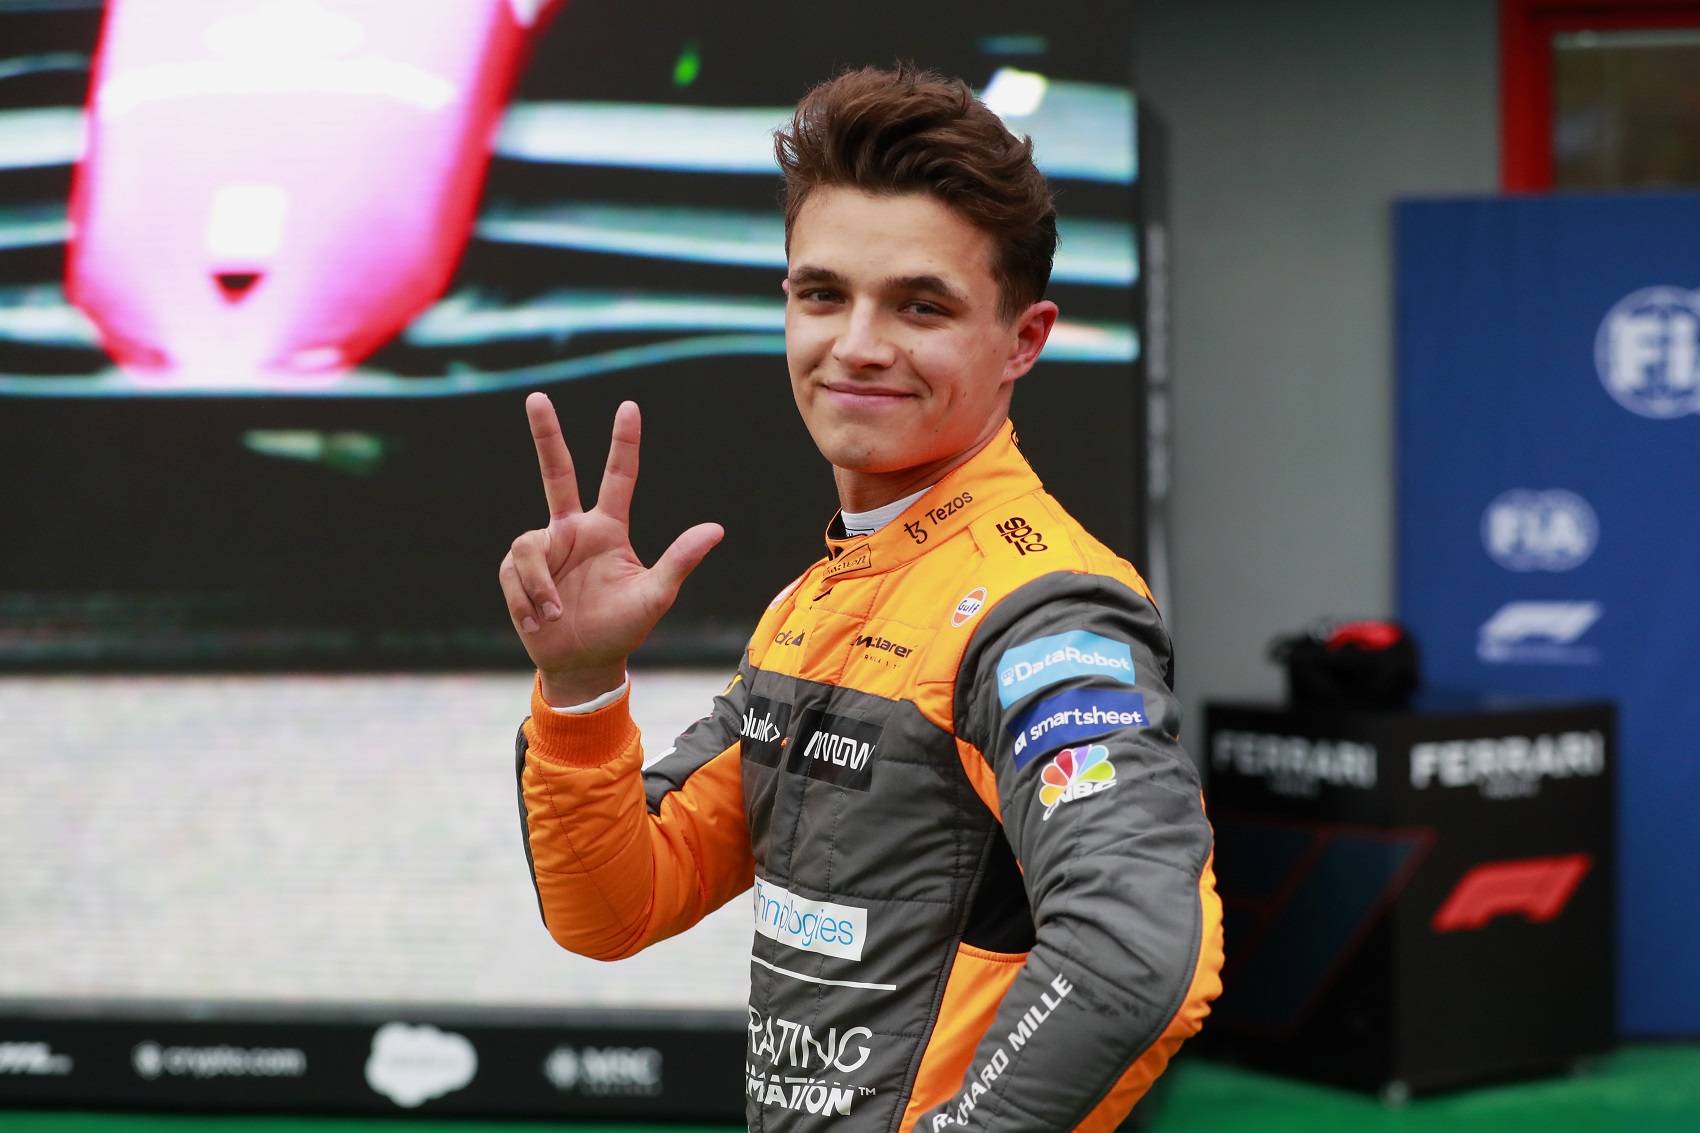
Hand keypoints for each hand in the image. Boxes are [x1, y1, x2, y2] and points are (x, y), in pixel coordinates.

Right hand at [499, 394, 722, 705]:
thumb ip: (680, 560)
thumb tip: (716, 528)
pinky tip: (538, 619)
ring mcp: (543, 549)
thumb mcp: (655, 596)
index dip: (623, 443)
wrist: (582, 663)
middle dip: (546, 434)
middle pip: (557, 472)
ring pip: (529, 544)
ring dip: (539, 583)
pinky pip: (515, 572)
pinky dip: (527, 598)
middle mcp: (573, 530)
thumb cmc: (620, 628)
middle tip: (537, 396)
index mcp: (608, 530)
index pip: (617, 477)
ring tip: (555, 613)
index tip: (630, 406)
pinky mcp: (517, 571)